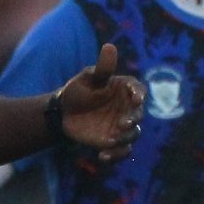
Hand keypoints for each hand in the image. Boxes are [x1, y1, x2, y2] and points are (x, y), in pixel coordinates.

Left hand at [53, 42, 143, 158]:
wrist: (63, 114)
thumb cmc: (78, 91)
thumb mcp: (87, 78)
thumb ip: (102, 68)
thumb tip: (109, 46)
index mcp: (124, 89)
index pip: (139, 90)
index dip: (139, 94)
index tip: (136, 99)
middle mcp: (127, 108)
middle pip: (139, 114)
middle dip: (134, 119)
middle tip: (123, 123)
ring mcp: (122, 126)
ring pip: (133, 134)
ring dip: (125, 138)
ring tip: (109, 141)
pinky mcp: (114, 141)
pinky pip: (122, 151)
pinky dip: (116, 155)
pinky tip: (102, 156)